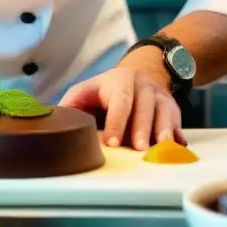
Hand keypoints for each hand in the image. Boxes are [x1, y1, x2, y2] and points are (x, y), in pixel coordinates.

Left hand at [59, 65, 185, 150]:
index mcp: (116, 81)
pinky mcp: (171, 106)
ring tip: (163, 147)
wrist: (135, 77)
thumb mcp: (84, 93)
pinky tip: (178, 146)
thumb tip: (49, 122)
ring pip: (163, 111)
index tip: (111, 142)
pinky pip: (177, 119)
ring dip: (163, 129)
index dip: (116, 121)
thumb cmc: (102, 94)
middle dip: (140, 128)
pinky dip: (178, 134)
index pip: (118, 100)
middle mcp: (140, 86)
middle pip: (143, 106)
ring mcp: (158, 95)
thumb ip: (71, 106)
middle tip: (138, 148)